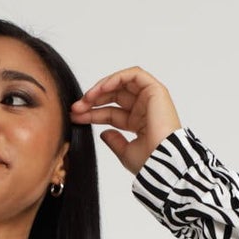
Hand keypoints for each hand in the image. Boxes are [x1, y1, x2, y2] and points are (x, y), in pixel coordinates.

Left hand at [68, 68, 182, 174]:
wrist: (162, 163)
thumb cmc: (150, 162)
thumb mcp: (125, 152)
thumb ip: (114, 141)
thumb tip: (103, 134)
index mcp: (139, 123)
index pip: (111, 113)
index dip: (92, 113)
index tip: (76, 116)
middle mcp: (145, 108)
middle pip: (114, 96)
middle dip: (93, 99)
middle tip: (76, 107)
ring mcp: (151, 98)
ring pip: (122, 83)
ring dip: (102, 87)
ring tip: (87, 98)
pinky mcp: (155, 90)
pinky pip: (134, 75)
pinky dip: (117, 78)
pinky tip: (102, 88)